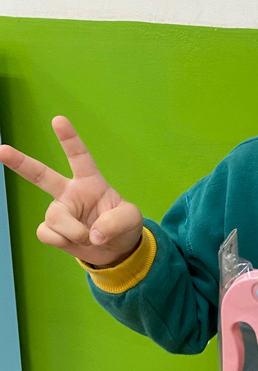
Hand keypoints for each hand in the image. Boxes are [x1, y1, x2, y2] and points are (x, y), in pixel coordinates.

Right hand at [0, 116, 142, 266]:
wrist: (116, 251)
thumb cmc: (123, 227)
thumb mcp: (131, 219)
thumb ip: (115, 222)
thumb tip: (91, 234)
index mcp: (90, 181)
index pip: (78, 156)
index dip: (69, 138)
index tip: (58, 120)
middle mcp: (69, 192)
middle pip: (40, 174)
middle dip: (20, 162)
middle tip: (1, 150)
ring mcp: (59, 211)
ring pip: (54, 217)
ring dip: (73, 231)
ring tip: (88, 236)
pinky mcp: (52, 230)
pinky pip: (47, 233)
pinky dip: (63, 241)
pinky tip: (75, 242)